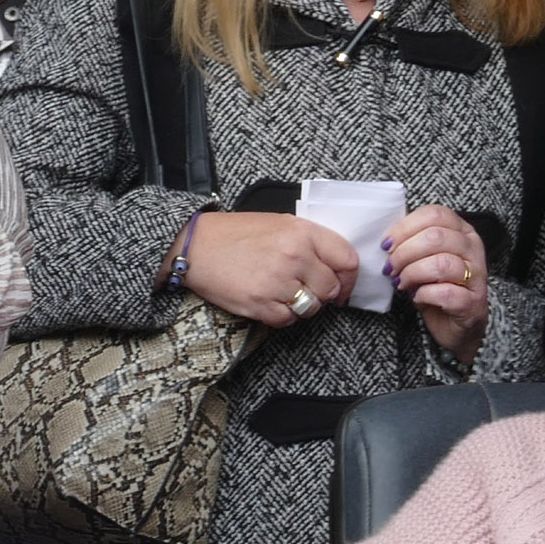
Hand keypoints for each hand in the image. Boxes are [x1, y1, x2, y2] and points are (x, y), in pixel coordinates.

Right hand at [180, 211, 367, 330]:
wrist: (196, 246)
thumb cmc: (235, 234)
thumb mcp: (279, 223)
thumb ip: (310, 241)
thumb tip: (336, 267)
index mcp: (302, 232)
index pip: (347, 260)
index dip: (348, 278)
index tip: (342, 285)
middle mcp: (294, 256)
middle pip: (331, 288)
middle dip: (323, 294)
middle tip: (306, 290)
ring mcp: (278, 282)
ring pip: (311, 308)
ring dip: (302, 306)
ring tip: (283, 294)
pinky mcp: (261, 304)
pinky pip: (288, 320)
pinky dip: (282, 316)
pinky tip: (269, 301)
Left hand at [382, 203, 490, 359]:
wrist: (456, 324)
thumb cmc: (437, 287)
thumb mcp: (424, 258)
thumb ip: (412, 242)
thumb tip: (387, 240)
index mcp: (462, 231)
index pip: (435, 214)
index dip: (405, 227)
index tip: (387, 244)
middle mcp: (473, 249)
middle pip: (436, 237)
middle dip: (404, 253)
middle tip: (391, 268)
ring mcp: (476, 275)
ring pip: (441, 263)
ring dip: (412, 273)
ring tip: (401, 283)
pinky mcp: (472, 302)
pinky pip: (445, 292)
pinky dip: (423, 294)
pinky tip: (417, 297)